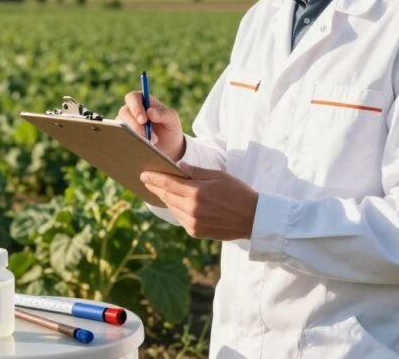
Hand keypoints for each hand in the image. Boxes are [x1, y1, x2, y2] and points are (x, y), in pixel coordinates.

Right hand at [118, 91, 185, 160]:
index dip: (135, 107)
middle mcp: (132, 111)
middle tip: (147, 136)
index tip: (143, 119)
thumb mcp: (172, 120)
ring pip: (122, 127)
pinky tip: (141, 148)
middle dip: (135, 125)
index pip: (133, 97)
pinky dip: (131, 143)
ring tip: (151, 143)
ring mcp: (126, 124)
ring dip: (135, 135)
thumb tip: (150, 112)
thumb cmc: (170, 129)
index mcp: (143, 101)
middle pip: (124, 112)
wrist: (169, 148)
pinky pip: (121, 138)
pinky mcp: (124, 136)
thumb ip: (164, 114)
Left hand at [140, 163, 258, 240]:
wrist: (254, 218)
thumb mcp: (218, 176)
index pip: (168, 184)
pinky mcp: (196, 232)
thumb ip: (196, 172)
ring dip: (165, 198)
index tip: (143, 174)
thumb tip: (178, 166)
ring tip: (159, 190)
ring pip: (172, 208)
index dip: (154, 179)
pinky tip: (174, 203)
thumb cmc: (238, 192)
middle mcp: (192, 209)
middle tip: (147, 181)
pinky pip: (180, 218)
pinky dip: (175, 209)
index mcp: (197, 192)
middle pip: (167, 196)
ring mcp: (193, 222)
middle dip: (156, 187)